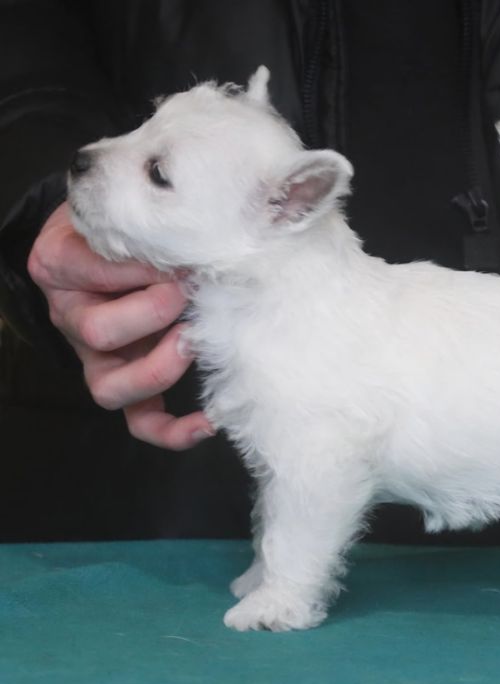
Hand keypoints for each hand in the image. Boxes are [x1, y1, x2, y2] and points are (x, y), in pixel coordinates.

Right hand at [27, 202, 213, 449]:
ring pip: (110, 389)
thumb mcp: (122, 205)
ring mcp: (98, 357)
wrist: (113, 238)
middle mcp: (72, 317)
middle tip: (186, 290)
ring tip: (193, 339)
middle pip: (96, 333)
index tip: (178, 254)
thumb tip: (201, 231)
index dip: (137, 265)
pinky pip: (141, 421)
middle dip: (151, 312)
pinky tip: (209, 420)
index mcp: (59, 266)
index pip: (86, 268)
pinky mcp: (128, 381)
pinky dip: (173, 430)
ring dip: (158, 367)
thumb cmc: (122, 221)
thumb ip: (142, 215)